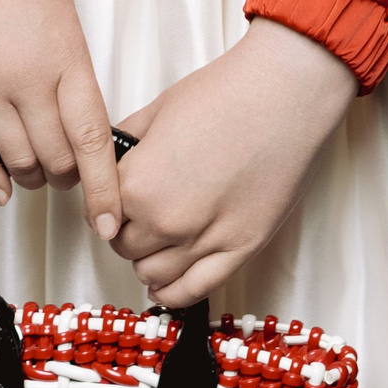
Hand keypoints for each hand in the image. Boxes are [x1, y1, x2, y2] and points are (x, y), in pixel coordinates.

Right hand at [0, 0, 121, 241]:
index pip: (94, 141)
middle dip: (69, 176)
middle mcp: (26, 79)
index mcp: (66, 56)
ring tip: (38, 172)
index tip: (111, 219)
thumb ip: (70, 66)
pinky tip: (0, 187)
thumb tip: (75, 113)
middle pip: (56, 159)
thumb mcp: (62, 11)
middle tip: (72, 175)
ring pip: (15, 160)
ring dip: (32, 175)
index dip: (106, 189)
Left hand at [111, 17, 357, 308]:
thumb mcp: (158, 110)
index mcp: (138, 184)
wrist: (284, 94)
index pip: (102, 216)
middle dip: (128, 232)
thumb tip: (109, 162)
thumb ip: (125, 144)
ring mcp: (204, 240)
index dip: (108, 205)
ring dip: (149, 262)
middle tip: (140, 216)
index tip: (118, 200)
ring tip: (157, 243)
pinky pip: (194, 290)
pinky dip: (173, 294)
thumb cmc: (227, 93)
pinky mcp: (240, 250)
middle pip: (125, 248)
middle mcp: (165, 220)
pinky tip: (166, 286)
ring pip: (153, 276)